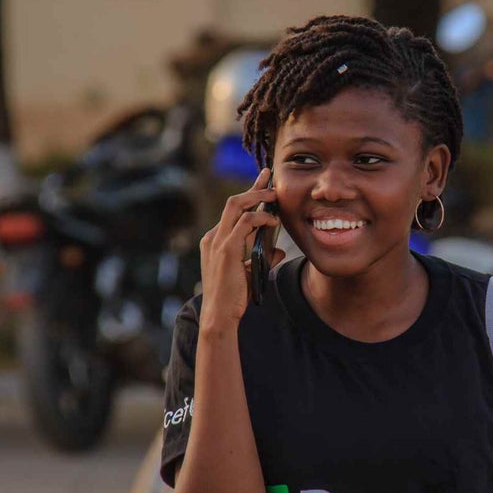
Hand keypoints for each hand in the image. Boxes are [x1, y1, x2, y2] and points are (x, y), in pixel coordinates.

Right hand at [198, 168, 283, 329]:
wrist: (219, 315)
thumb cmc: (233, 297)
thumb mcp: (250, 273)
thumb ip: (262, 258)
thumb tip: (279, 250)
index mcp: (215, 240)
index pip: (233, 212)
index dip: (249, 196)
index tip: (263, 183)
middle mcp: (213, 237)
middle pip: (233, 202)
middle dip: (253, 186)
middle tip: (270, 177)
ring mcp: (217, 242)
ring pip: (236, 205)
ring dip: (257, 196)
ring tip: (275, 195)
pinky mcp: (226, 250)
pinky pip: (244, 223)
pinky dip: (260, 218)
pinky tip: (273, 220)